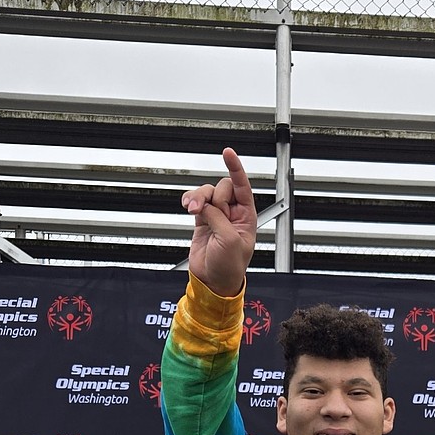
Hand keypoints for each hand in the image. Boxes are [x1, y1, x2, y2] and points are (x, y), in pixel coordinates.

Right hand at [181, 146, 256, 296]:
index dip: (236, 168)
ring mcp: (216, 216)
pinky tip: (188, 206)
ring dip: (199, 198)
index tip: (228, 153)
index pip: (242, 186)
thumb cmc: (229, 267)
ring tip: (193, 210)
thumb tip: (205, 205)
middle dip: (215, 196)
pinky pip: (195, 202)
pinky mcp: (202, 221)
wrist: (213, 282)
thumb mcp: (230, 240)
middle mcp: (232, 213)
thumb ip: (218, 217)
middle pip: (222, 187)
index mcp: (247, 216)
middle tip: (212, 213)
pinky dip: (190, 200)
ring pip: (207, 193)